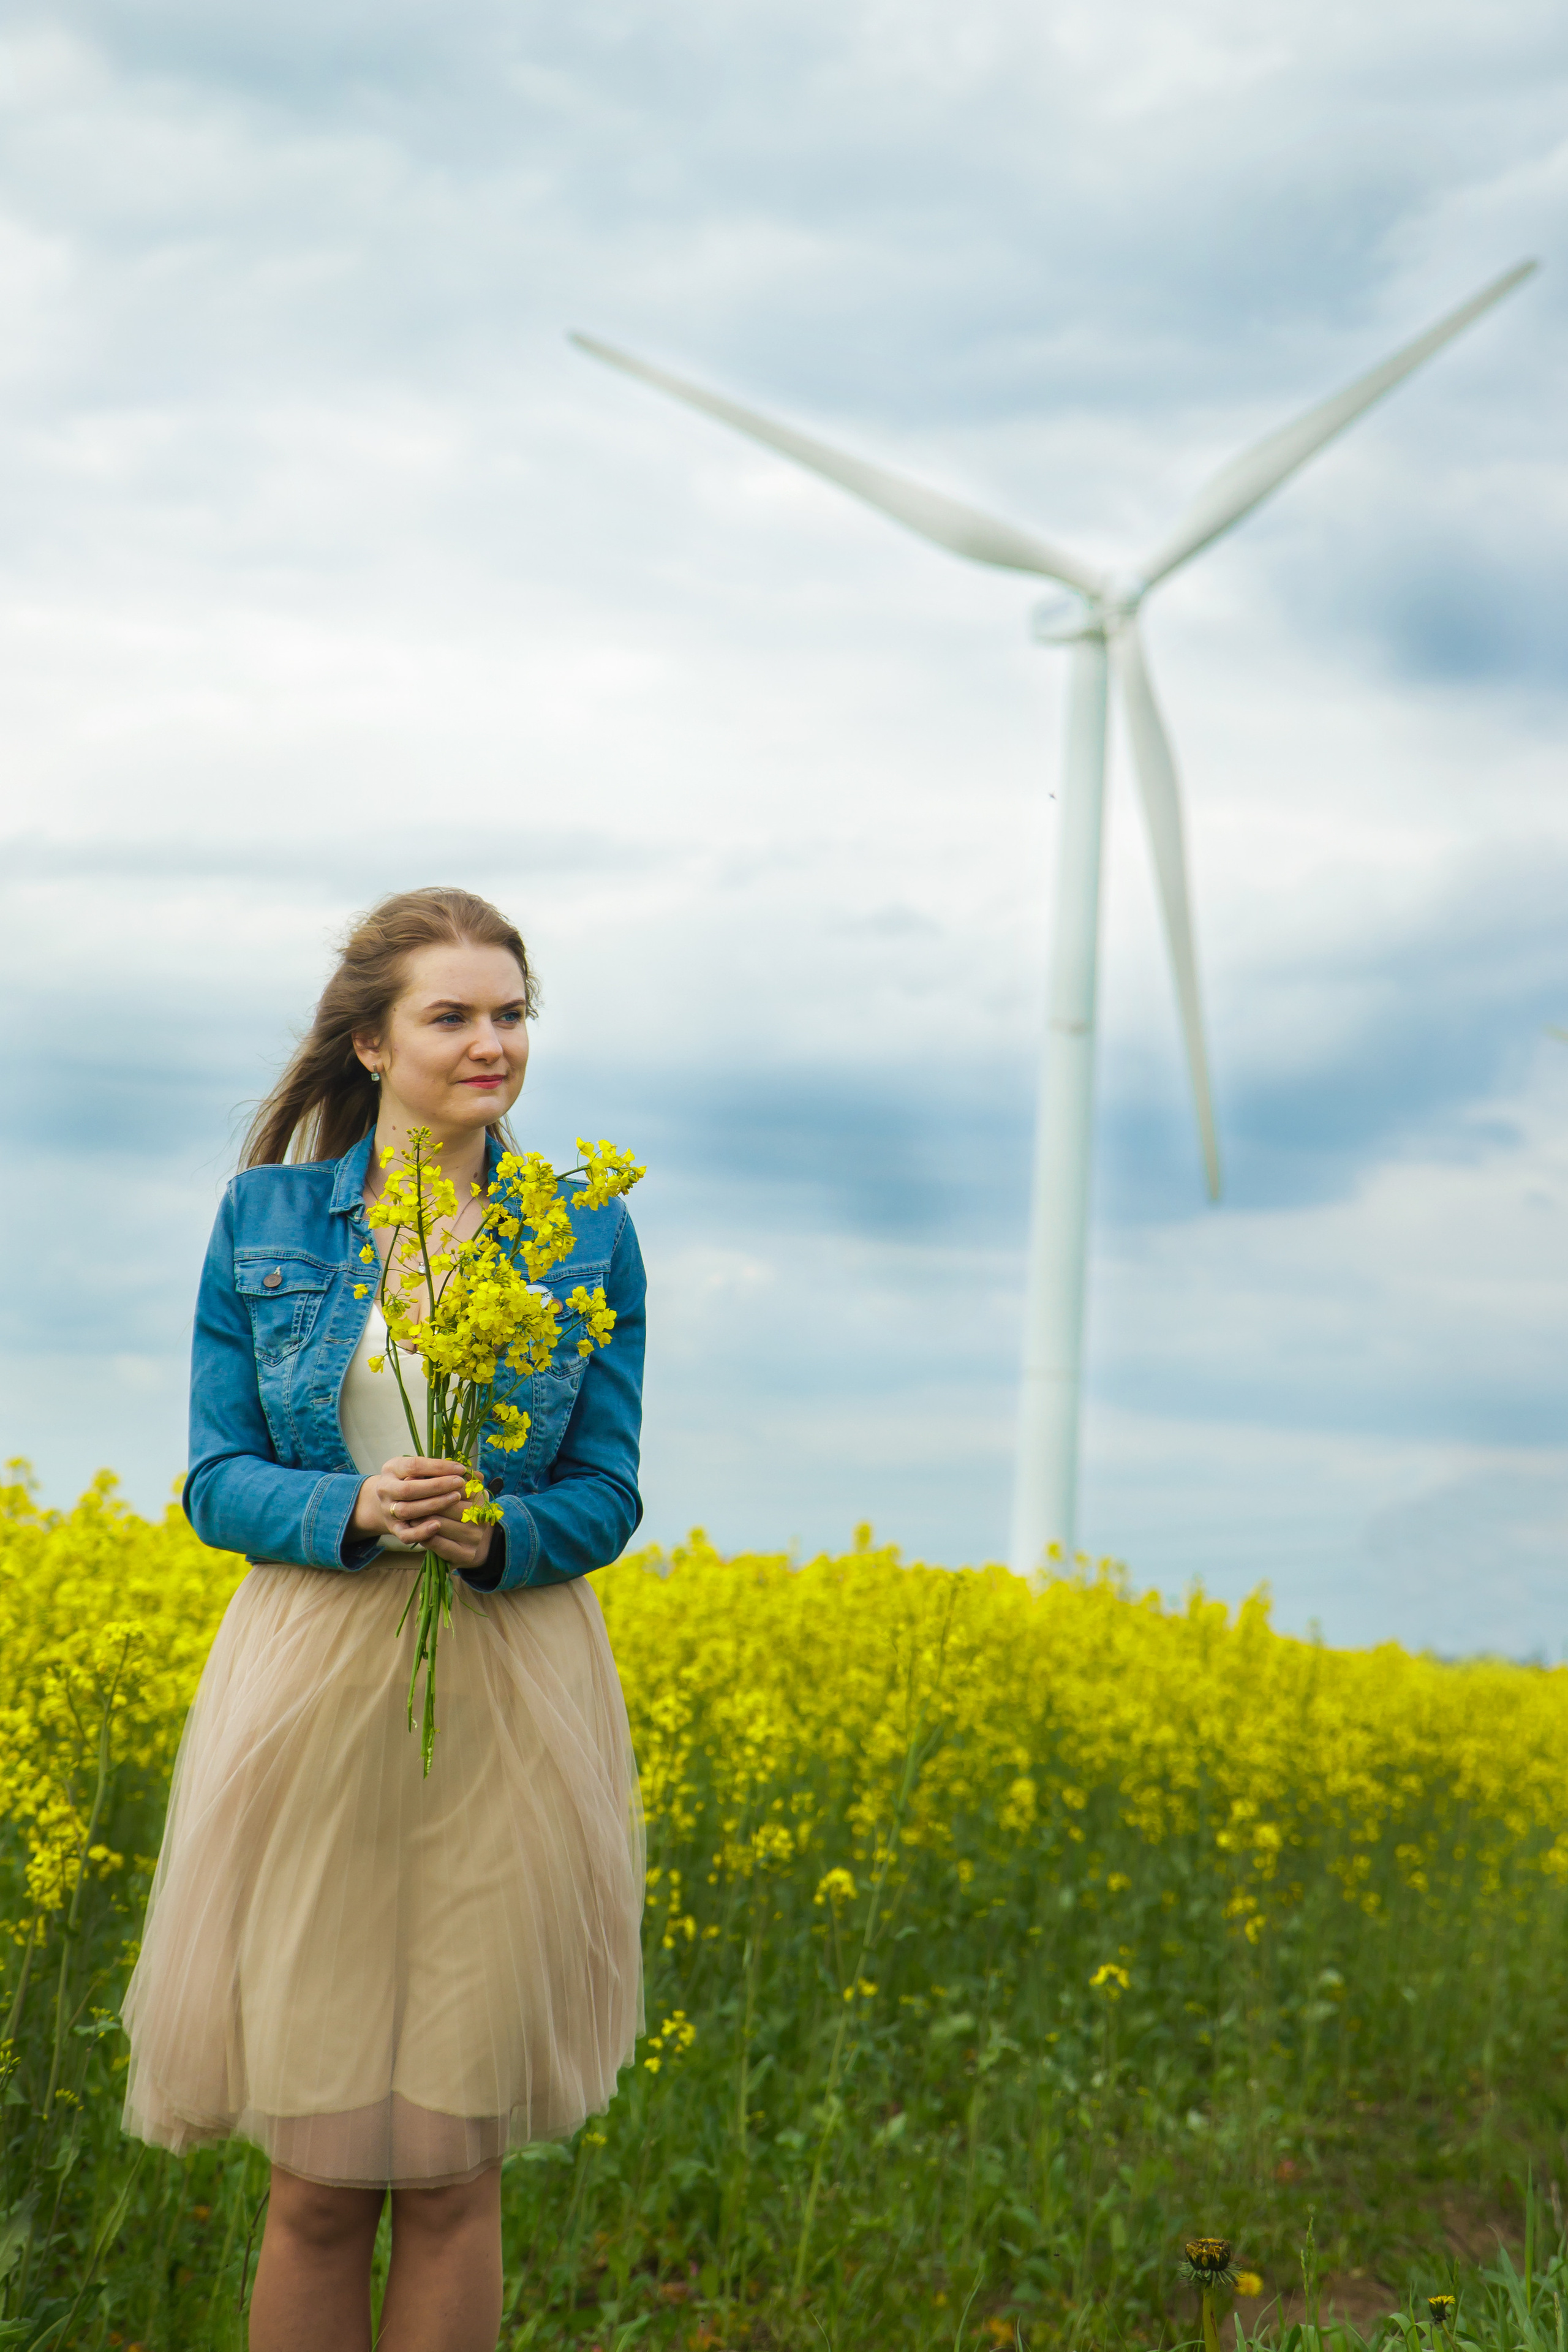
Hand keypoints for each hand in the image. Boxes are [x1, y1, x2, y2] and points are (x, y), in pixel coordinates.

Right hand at [352, 1456, 496, 1573]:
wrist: (391, 1500)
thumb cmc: (414, 1481)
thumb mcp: (422, 1469)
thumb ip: (443, 1470)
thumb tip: (475, 1475)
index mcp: (392, 1468)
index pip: (414, 1465)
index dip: (439, 1467)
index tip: (460, 1469)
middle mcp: (385, 1489)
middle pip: (409, 1489)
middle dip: (437, 1486)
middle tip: (459, 1483)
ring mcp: (387, 1510)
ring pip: (407, 1510)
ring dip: (433, 1505)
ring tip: (455, 1498)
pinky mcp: (393, 1529)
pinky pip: (405, 1534)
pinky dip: (421, 1531)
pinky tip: (437, 1526)